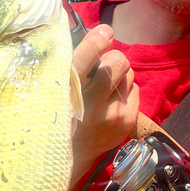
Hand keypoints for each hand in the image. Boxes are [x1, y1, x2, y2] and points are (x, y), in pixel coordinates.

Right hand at [70, 24, 138, 187]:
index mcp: (67, 92)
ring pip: (129, 74)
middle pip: (118, 62)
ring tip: (104, 88)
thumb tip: (92, 35)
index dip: (97, 40)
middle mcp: (90, 103)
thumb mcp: (54, 91)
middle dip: (112, 59)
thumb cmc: (58, 116)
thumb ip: (70, 65)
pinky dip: (125, 91)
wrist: (68, 156)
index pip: (86, 56)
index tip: (103, 33)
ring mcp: (111, 114)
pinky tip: (110, 102)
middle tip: (102, 67)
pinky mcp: (126, 122)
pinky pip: (135, 89)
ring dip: (118, 76)